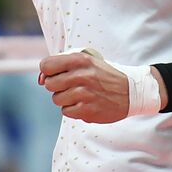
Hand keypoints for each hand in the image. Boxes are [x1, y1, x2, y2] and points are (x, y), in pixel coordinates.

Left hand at [38, 49, 162, 123]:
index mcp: (81, 60)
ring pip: (56, 99)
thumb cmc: (105, 76)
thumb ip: (62, 65)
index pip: (46, 65)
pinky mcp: (87, 110)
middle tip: (73, 85)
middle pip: (49, 84)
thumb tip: (39, 80)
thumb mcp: (88, 62)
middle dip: (57, 86)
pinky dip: (74, 110)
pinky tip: (87, 104)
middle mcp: (82, 76)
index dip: (48, 71)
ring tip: (82, 95)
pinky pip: (66, 112)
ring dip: (66, 99)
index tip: (58, 74)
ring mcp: (85, 94)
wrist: (132, 92)